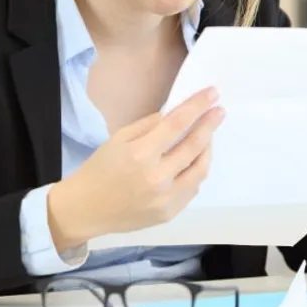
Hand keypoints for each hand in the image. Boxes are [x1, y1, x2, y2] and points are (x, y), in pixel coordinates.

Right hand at [47, 87, 224, 249]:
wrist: (87, 209)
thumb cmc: (100, 169)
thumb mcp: (118, 139)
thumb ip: (149, 126)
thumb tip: (175, 116)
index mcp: (141, 154)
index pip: (177, 124)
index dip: (197, 106)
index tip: (212, 93)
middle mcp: (157, 177)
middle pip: (194, 145)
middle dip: (210, 125)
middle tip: (219, 111)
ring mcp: (166, 198)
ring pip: (200, 169)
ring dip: (208, 149)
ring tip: (208, 136)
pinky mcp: (169, 213)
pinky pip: (192, 188)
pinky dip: (196, 171)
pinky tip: (194, 160)